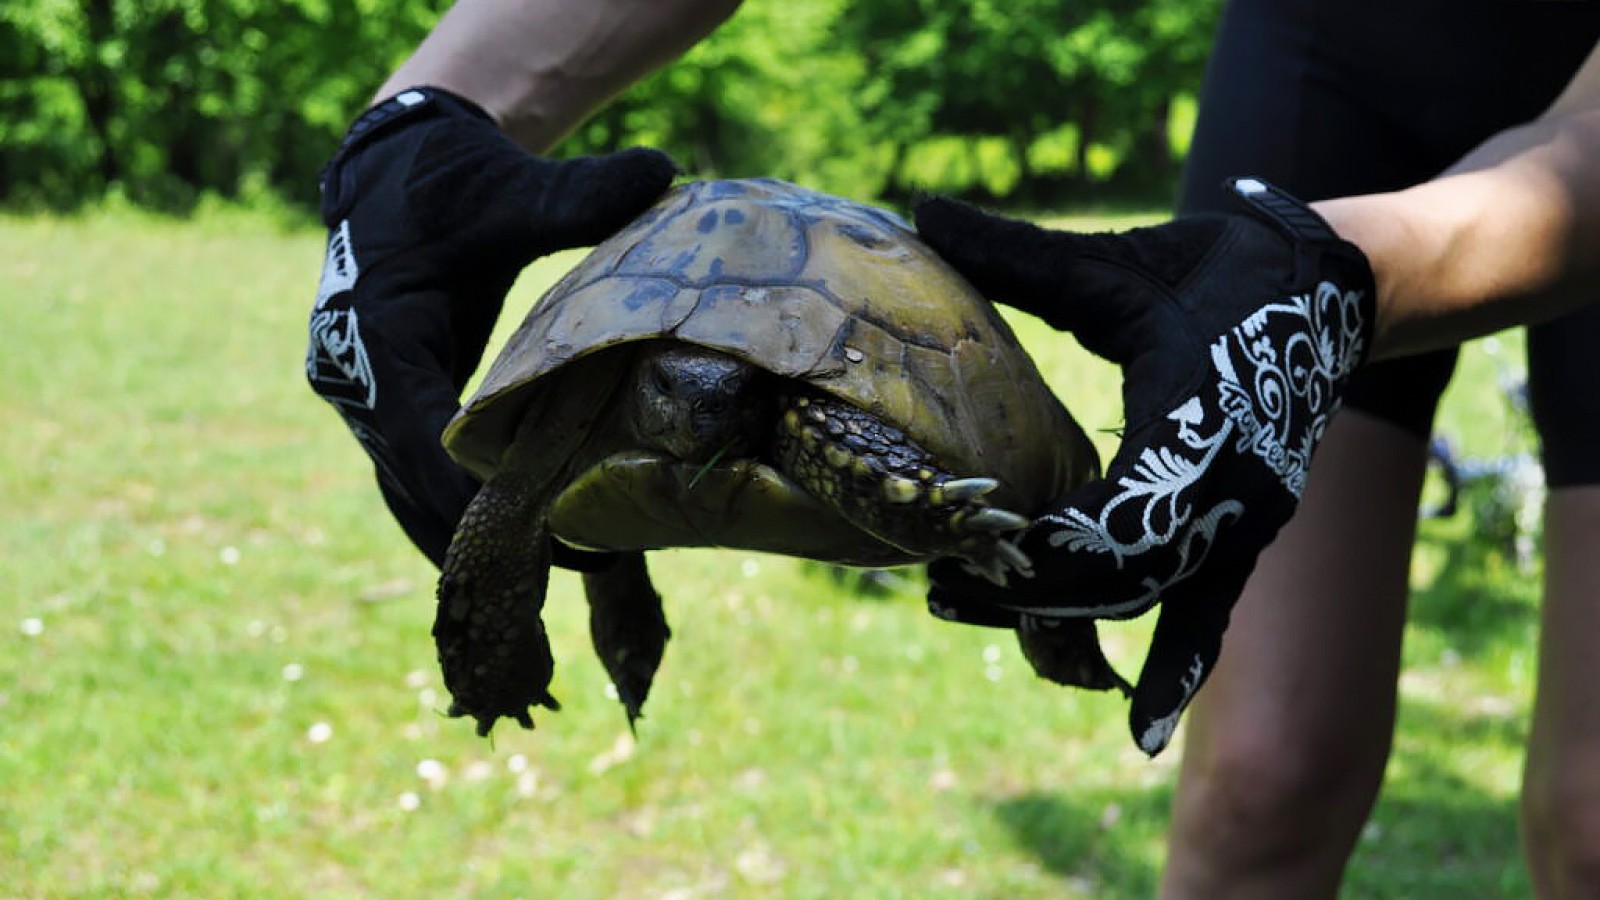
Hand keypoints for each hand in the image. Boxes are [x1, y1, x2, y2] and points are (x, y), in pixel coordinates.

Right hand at [305, 87, 676, 567]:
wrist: (391, 169)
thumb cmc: (453, 179)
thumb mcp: (511, 188)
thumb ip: (578, 192)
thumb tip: (664, 170)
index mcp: (381, 328)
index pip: (419, 430)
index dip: (468, 490)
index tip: (531, 534)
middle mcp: (356, 376)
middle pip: (411, 486)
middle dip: (484, 539)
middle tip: (573, 576)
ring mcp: (362, 399)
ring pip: (406, 497)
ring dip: (469, 547)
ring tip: (554, 589)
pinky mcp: (383, 409)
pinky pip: (412, 482)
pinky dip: (457, 520)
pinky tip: (522, 557)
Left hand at [915, 179, 1374, 754]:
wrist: (1334, 284)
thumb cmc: (1221, 268)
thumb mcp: (1118, 267)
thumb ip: (1019, 257)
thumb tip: (921, 208)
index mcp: (1194, 436)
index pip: (1102, 526)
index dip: (1030, 548)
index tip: (959, 544)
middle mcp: (1229, 498)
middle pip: (1117, 581)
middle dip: (1027, 592)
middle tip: (940, 591)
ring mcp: (1245, 523)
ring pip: (1150, 602)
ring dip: (1069, 618)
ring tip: (973, 611)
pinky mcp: (1247, 530)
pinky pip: (1209, 615)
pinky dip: (1174, 667)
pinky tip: (1137, 728)